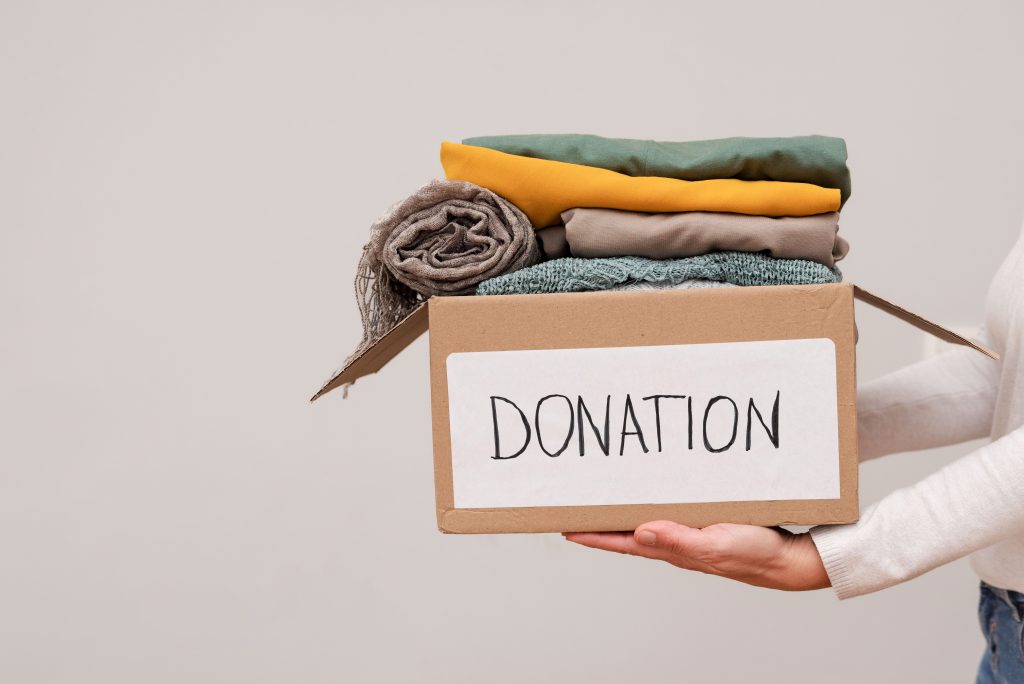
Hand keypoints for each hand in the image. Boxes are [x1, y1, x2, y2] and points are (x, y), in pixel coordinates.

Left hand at [563, 521, 829, 590]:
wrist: (790, 559)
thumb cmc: (755, 554)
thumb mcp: (716, 544)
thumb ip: (678, 539)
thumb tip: (640, 532)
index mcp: (673, 549)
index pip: (622, 542)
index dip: (593, 535)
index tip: (566, 527)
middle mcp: (675, 543)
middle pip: (628, 533)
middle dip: (602, 523)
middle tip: (578, 508)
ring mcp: (690, 535)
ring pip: (647, 522)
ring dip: (625, 512)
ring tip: (606, 499)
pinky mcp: (705, 524)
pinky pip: (671, 513)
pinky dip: (655, 504)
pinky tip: (655, 494)